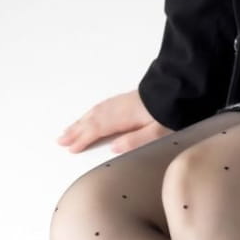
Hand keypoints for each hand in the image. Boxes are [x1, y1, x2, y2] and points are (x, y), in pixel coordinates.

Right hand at [57, 89, 171, 153]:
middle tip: (61, 140)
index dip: (83, 139)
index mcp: (123, 117)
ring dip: (79, 122)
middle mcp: (118, 108)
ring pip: (94, 112)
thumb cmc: (171, 113)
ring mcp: (121, 102)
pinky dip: (90, 113)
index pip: (97, 129)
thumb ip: (135, 140)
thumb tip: (113, 149)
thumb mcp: (157, 132)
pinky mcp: (126, 99)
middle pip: (91, 120)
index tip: (71, 148)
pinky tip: (89, 116)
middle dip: (75, 131)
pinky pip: (101, 106)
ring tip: (68, 131)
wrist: (179, 90)